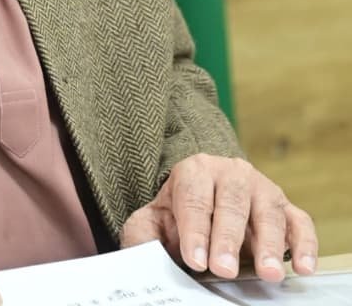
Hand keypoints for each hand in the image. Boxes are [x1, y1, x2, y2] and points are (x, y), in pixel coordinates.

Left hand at [121, 153, 317, 280]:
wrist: (206, 200)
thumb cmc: (179, 214)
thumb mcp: (153, 220)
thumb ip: (142, 235)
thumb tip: (139, 256)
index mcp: (195, 171)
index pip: (194, 198)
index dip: (195, 230)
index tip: (194, 260)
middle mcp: (230, 173)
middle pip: (231, 202)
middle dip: (227, 237)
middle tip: (223, 268)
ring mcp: (262, 189)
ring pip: (268, 210)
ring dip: (270, 243)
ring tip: (268, 273)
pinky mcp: (286, 208)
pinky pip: (300, 222)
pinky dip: (305, 243)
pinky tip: (303, 266)